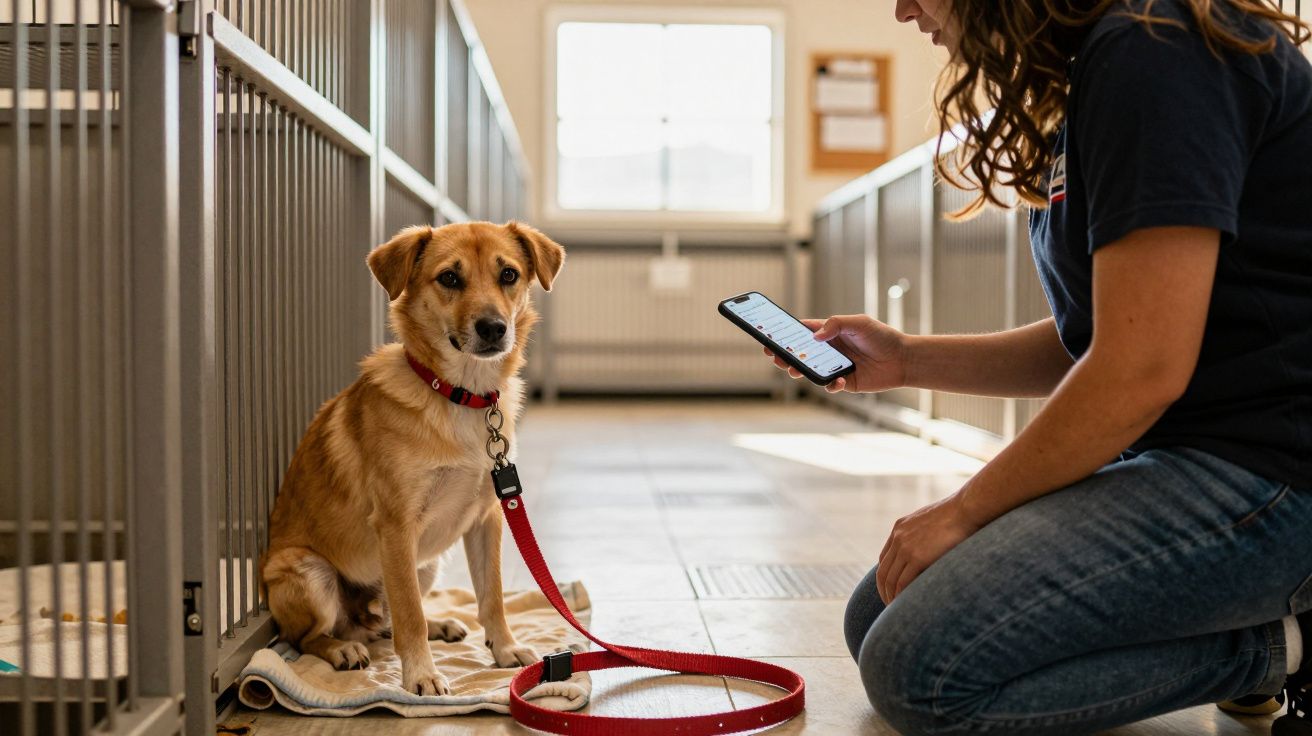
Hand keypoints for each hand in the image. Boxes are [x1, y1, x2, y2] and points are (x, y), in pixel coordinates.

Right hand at [763, 314, 907, 392]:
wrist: (903, 359)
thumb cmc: (882, 337)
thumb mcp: (860, 323)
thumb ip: (836, 324)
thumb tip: (815, 337)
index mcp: (830, 333)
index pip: (803, 332)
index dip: (786, 334)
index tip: (770, 335)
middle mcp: (829, 351)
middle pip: (800, 353)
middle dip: (785, 355)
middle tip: (775, 356)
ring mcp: (835, 367)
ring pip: (809, 371)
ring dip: (799, 371)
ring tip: (793, 369)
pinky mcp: (844, 383)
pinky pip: (830, 386)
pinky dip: (831, 385)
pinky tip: (839, 381)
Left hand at [877, 494, 981, 603]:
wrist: (967, 509)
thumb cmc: (959, 515)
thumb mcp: (933, 522)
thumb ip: (925, 535)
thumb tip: (931, 549)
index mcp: (900, 527)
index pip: (884, 558)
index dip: (886, 577)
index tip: (891, 590)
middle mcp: (898, 537)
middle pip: (883, 571)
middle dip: (885, 591)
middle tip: (890, 606)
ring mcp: (906, 547)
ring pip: (890, 579)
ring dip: (891, 597)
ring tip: (897, 610)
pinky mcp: (917, 557)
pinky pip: (902, 582)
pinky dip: (900, 596)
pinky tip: (905, 605)